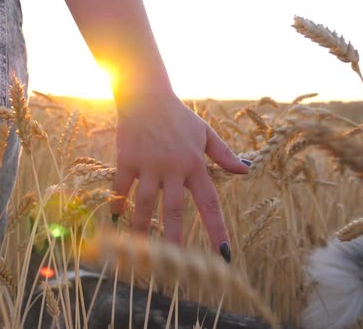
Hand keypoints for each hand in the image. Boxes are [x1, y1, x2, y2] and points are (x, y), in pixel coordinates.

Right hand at [110, 92, 248, 259]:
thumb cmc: (178, 115)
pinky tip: (116, 220)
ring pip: (145, 203)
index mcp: (194, 165)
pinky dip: (118, 203)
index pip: (209, 203)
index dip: (216, 229)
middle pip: (174, 210)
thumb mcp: (205, 133)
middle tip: (177, 266)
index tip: (223, 253)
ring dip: (142, 228)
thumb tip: (246, 170)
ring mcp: (148, 165)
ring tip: (140, 252)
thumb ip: (224, 154)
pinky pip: (121, 187)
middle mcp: (172, 168)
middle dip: (176, 239)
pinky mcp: (127, 160)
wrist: (146, 96)